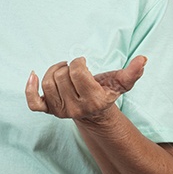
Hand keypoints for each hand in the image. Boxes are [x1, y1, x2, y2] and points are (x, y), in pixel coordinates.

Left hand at [25, 55, 146, 122]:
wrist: (94, 114)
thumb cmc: (106, 92)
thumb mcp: (120, 83)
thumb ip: (131, 73)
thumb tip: (143, 59)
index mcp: (93, 100)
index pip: (77, 72)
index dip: (78, 62)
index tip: (82, 62)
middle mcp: (75, 109)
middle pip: (61, 76)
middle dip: (67, 67)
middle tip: (74, 69)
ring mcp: (61, 112)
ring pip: (47, 84)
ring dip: (53, 71)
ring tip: (63, 70)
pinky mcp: (49, 111)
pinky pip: (33, 103)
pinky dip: (30, 88)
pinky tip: (33, 75)